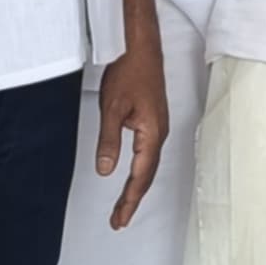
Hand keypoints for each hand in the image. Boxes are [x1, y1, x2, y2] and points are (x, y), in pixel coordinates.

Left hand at [97, 19, 168, 230]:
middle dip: (133, 199)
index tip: (119, 219)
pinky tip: (132, 174)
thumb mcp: (112, 108)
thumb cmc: (130, 70)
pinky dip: (140, 169)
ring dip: (137, 186)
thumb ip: (109, 141)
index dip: (129, 200)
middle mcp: (160, 133)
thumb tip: (105, 170)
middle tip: (119, 220)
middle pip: (148, 175)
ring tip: (124, 205)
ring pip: (149, 164)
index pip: (140, 176)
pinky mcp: (153, 118)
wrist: (141, 45)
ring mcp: (158, 126)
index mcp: (152, 133)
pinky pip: (149, 152)